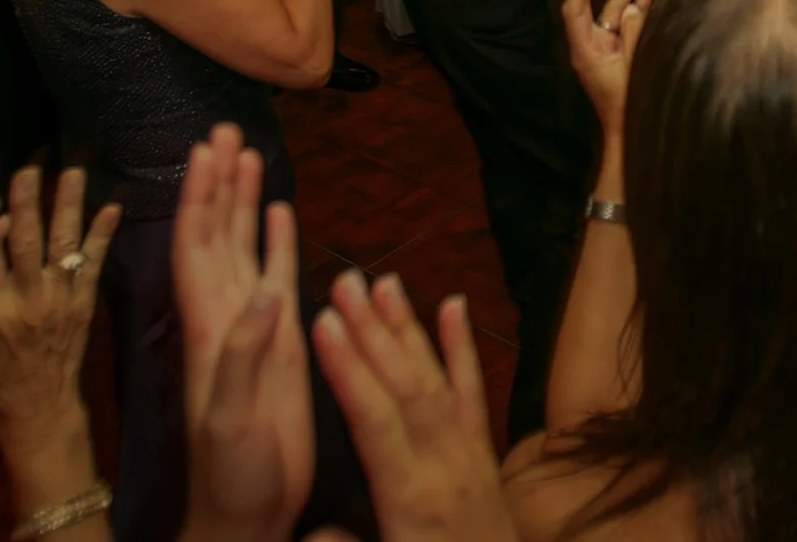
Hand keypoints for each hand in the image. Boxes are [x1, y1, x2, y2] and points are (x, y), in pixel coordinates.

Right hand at [0, 168, 117, 454]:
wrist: (41, 415)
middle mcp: (31, 302)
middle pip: (29, 245)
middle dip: (28, 204)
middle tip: (28, 168)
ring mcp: (62, 302)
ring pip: (66, 247)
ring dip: (69, 208)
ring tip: (72, 173)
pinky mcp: (84, 306)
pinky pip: (95, 266)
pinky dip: (104, 236)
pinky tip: (112, 208)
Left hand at [177, 124, 312, 541]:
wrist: (247, 508)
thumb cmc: (231, 470)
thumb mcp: (228, 414)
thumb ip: (244, 352)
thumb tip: (267, 291)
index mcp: (206, 327)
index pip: (196, 246)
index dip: (197, 197)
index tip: (204, 149)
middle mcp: (224, 315)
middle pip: (217, 233)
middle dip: (218, 181)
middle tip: (225, 129)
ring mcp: (251, 325)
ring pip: (245, 245)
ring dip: (244, 199)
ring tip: (248, 151)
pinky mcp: (280, 339)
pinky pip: (277, 274)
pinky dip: (278, 238)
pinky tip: (281, 208)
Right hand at [310, 272, 514, 541]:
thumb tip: (311, 530)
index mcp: (410, 500)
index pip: (375, 421)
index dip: (349, 370)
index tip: (323, 323)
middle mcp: (444, 466)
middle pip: (404, 386)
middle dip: (371, 330)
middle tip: (343, 280)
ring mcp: (470, 456)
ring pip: (436, 380)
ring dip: (407, 328)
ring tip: (383, 281)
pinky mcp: (485, 455)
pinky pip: (473, 393)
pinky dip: (462, 348)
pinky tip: (454, 304)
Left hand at [561, 0, 651, 131]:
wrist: (627, 136)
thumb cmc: (626, 106)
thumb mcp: (631, 68)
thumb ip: (633, 35)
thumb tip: (635, 5)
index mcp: (585, 50)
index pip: (576, 7)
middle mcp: (591, 47)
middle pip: (596, 5)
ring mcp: (605, 50)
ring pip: (614, 13)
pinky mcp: (617, 55)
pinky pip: (625, 26)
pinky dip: (636, 8)